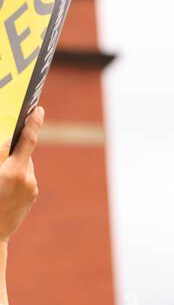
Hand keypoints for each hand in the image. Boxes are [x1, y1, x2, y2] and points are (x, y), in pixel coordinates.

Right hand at [0, 106, 42, 241]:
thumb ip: (0, 155)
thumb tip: (10, 143)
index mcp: (15, 172)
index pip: (28, 140)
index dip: (33, 122)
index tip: (38, 109)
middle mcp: (28, 179)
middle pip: (22, 153)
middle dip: (11, 151)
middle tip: (0, 159)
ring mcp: (32, 189)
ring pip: (23, 165)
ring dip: (12, 165)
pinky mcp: (32, 196)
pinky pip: (25, 177)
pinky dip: (15, 175)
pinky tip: (4, 186)